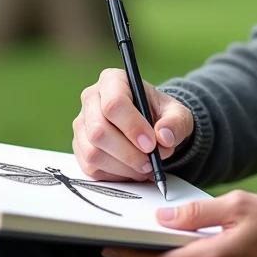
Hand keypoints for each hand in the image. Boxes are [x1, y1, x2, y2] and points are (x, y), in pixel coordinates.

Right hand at [72, 68, 193, 180]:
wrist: (150, 126)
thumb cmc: (160, 114)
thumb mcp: (177, 113)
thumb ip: (175, 123)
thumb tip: (164, 137)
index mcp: (113, 80)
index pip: (114, 103)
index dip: (132, 126)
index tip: (151, 144)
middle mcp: (91, 99)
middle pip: (99, 131)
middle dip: (128, 153)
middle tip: (150, 162)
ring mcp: (82, 124)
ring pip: (93, 153)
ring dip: (122, 167)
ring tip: (145, 167)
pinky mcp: (80, 147)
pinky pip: (91, 168)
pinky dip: (115, 175)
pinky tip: (132, 170)